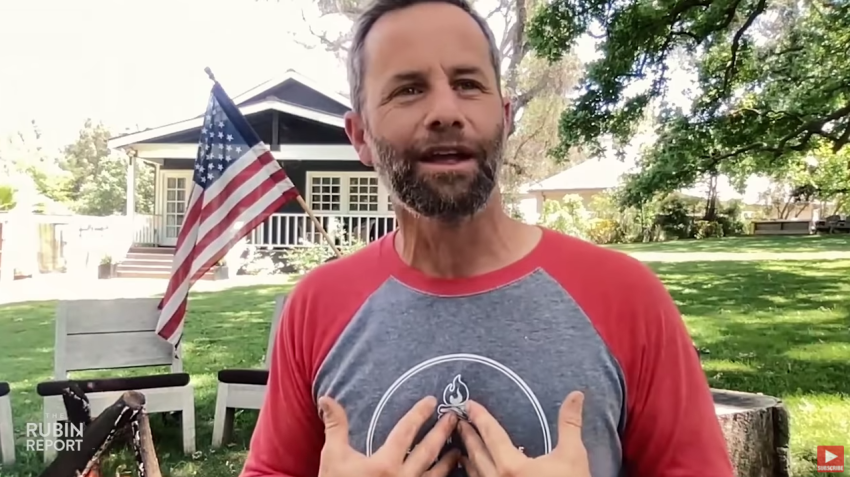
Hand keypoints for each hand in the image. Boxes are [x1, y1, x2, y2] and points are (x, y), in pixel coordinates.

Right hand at [318, 395, 460, 476]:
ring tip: (458, 449)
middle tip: (453, 418)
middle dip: (441, 433)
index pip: (406, 432)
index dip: (419, 414)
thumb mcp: (334, 456)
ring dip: (448, 461)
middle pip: (428, 451)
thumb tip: (326, 398)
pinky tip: (447, 475)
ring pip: (435, 475)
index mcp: (385, 464)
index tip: (432, 401)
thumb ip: (335, 426)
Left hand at [457, 391, 590, 476]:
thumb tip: (576, 394)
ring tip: (461, 443)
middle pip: (476, 452)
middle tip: (458, 420)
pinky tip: (472, 468)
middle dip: (468, 434)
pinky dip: (473, 473)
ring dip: (467, 454)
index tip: (469, 405)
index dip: (480, 417)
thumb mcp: (573, 455)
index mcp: (511, 466)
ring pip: (474, 471)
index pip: (491, 434)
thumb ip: (570, 423)